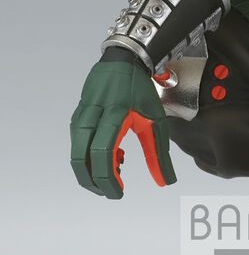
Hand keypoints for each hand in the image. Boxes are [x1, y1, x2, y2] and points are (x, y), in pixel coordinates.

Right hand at [70, 61, 176, 197]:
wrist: (123, 61)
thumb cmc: (141, 91)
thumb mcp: (156, 120)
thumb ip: (160, 153)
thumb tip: (166, 182)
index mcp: (115, 115)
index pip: (103, 154)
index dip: (108, 179)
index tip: (119, 193)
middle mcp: (93, 115)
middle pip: (83, 159)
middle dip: (96, 182)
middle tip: (113, 192)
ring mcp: (82, 116)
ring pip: (76, 155)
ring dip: (92, 171)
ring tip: (116, 169)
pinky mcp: (76, 118)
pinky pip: (78, 145)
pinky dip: (91, 157)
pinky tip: (111, 154)